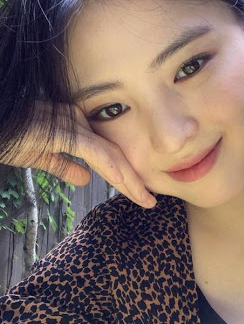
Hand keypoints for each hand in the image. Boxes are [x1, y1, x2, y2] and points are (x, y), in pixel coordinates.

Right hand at [1, 101, 155, 208]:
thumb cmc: (11, 137)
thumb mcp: (40, 157)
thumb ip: (65, 167)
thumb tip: (87, 180)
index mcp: (77, 128)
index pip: (108, 155)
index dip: (125, 176)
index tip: (139, 194)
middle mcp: (80, 123)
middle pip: (115, 155)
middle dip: (134, 180)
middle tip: (150, 201)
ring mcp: (73, 125)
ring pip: (110, 154)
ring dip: (129, 179)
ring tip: (145, 199)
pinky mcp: (63, 131)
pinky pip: (92, 151)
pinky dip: (110, 167)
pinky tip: (124, 183)